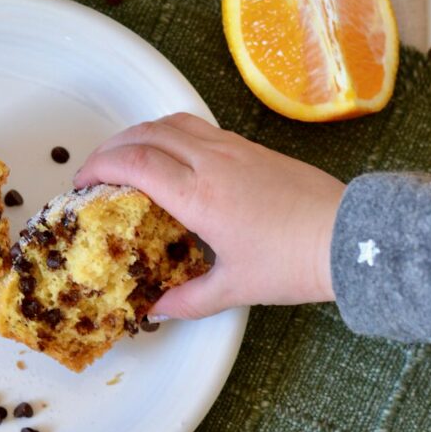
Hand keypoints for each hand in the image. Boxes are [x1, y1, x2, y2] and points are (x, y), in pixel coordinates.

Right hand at [73, 113, 345, 319]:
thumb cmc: (292, 262)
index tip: (82, 183)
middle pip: (146, 134)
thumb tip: (157, 309)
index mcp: (198, 195)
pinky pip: (199, 127)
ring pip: (173, 122)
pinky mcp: (252, 146)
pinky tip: (171, 155)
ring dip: (141, 133)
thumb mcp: (234, 288)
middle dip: (112, 147)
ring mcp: (234, 148)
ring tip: (126, 155)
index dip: (100, 167)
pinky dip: (171, 133)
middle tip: (95, 170)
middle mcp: (211, 162)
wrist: (347, 237)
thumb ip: (188, 300)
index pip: (134, 163)